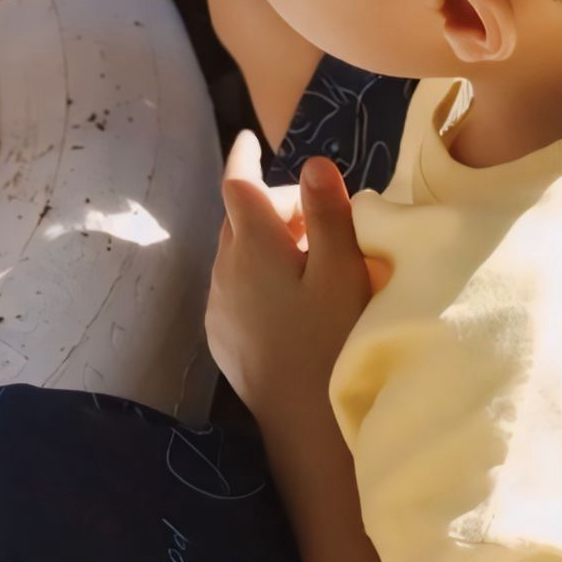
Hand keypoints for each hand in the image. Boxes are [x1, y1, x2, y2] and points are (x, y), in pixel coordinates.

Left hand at [205, 133, 376, 422]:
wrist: (303, 425)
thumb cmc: (332, 343)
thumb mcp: (341, 275)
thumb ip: (327, 216)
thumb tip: (312, 161)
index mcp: (253, 247)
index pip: (238, 183)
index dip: (245, 155)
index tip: (250, 136)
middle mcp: (225, 270)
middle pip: (242, 217)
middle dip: (274, 206)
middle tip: (319, 218)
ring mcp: (219, 306)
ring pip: (238, 253)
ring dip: (267, 243)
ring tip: (311, 259)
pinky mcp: (221, 336)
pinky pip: (235, 287)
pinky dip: (257, 276)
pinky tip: (290, 299)